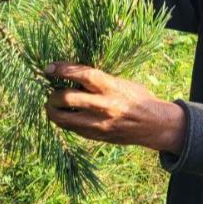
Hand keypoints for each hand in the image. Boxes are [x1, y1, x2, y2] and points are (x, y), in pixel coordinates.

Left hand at [44, 62, 185, 153]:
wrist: (153, 124)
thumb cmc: (137, 98)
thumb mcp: (121, 83)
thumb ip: (100, 82)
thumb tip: (74, 76)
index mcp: (111, 87)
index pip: (82, 74)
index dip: (63, 70)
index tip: (49, 68)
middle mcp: (103, 105)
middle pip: (66, 98)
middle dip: (52, 95)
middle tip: (50, 92)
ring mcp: (98, 123)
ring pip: (63, 118)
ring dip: (52, 111)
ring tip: (52, 105)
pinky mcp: (95, 136)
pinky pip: (71, 128)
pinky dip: (64, 121)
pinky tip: (64, 115)